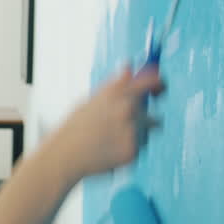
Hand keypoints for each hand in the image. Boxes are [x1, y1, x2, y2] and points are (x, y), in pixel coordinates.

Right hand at [47, 65, 163, 178]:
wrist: (64, 156)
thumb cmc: (75, 127)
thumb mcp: (92, 99)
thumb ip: (115, 85)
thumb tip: (129, 67)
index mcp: (116, 92)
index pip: (151, 81)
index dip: (158, 84)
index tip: (159, 89)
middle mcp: (127, 107)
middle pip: (152, 110)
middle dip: (143, 117)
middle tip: (126, 125)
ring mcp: (132, 130)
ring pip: (147, 131)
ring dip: (137, 134)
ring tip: (110, 140)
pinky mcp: (133, 150)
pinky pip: (140, 147)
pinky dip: (129, 149)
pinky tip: (109, 151)